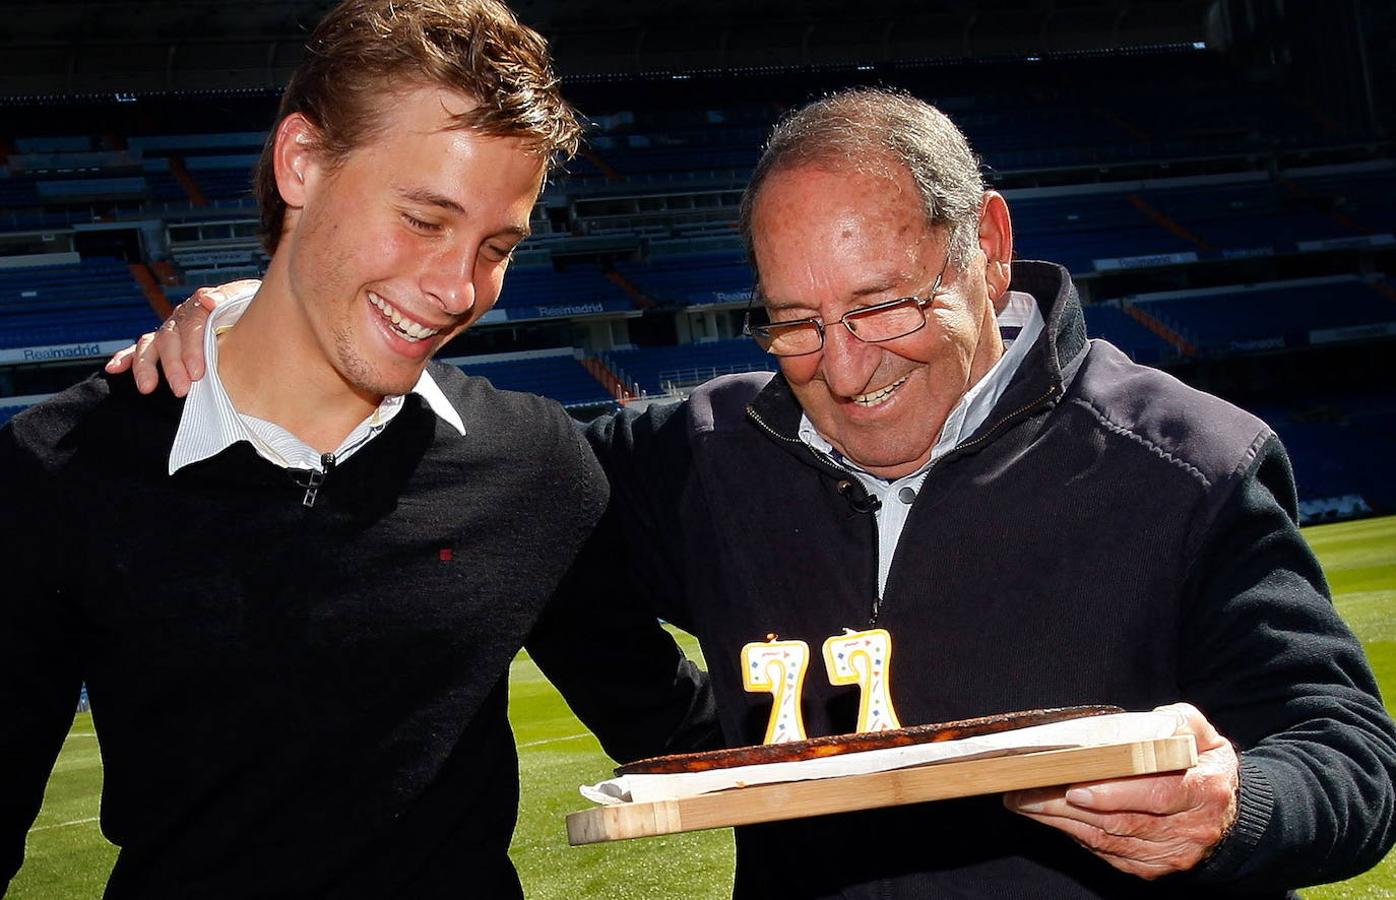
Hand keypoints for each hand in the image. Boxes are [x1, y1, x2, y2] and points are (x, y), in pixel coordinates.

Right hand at [105, 279, 259, 395]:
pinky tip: (114, 368)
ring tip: (147, 387)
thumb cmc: (252, 310)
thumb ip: (227, 297)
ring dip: (146, 366)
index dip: (192, 349)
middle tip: (182, 388)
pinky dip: (125, 357)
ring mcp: (170, 330)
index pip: (191, 325)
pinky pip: (139, 348)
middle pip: (169, 338)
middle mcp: (181, 317)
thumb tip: (207, 300)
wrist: (256, 314)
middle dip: (173, 365)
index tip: (197, 372)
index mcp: (201, 305)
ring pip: (150, 344)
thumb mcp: (246, 298)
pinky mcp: (163, 342)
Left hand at [1003, 702, 1239, 879]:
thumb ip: (1175, 722)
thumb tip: (1145, 722)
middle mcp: (1189, 828)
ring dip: (1060, 821)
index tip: (1075, 786)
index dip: (1115, 793)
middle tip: (1026, 789)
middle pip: (1122, 821)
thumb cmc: (1204, 765)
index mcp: (1204, 790)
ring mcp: (1170, 853)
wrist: (1227, 815)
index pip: (1157, 795)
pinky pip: (1107, 854)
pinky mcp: (1152, 867)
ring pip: (1108, 840)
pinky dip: (1075, 835)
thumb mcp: (1203, 734)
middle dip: (1067, 806)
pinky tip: (1049, 817)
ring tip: (1024, 800)